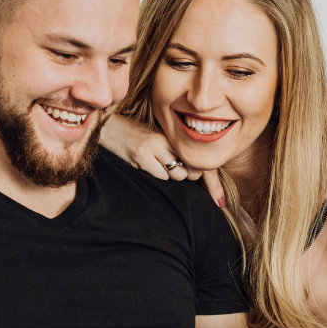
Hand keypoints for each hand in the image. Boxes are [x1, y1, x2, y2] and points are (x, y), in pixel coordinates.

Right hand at [100, 114, 226, 206]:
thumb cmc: (134, 134)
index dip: (210, 180)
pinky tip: (144, 166)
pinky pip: (159, 176)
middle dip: (185, 176)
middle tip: (169, 167)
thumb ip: (175, 151)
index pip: (197, 157)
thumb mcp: (157, 137)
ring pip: (176, 175)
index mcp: (172, 133)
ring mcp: (154, 147)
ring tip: (154, 165)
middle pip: (190, 170)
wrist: (107, 126)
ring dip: (168, 176)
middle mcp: (167, 139)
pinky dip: (155, 177)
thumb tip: (194, 173)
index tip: (219, 200)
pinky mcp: (141, 156)